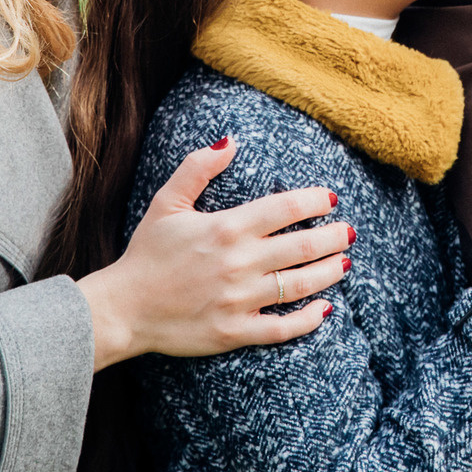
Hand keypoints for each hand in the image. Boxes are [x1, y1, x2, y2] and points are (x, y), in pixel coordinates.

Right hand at [74, 137, 352, 369]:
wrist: (122, 309)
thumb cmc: (146, 254)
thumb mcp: (166, 203)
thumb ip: (198, 168)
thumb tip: (231, 140)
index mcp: (226, 228)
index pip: (286, 207)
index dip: (316, 201)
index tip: (331, 199)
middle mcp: (239, 262)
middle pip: (304, 246)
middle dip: (334, 237)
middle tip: (349, 232)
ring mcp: (239, 299)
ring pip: (301, 285)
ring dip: (330, 272)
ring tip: (344, 263)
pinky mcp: (235, 331)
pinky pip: (283, 328)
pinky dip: (310, 319)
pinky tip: (325, 308)